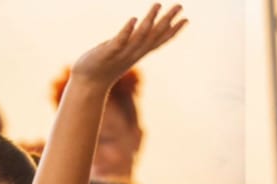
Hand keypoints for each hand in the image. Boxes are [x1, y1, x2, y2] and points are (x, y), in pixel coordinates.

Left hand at [70, 5, 188, 89]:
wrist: (89, 82)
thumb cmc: (105, 65)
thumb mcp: (123, 52)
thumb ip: (131, 42)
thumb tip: (139, 30)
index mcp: (139, 51)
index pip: (160, 40)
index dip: (174, 30)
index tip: (186, 19)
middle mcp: (134, 52)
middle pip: (155, 35)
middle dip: (167, 20)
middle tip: (180, 6)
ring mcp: (123, 52)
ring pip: (140, 36)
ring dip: (150, 20)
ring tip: (158, 4)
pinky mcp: (109, 52)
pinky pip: (120, 41)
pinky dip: (127, 30)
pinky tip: (133, 19)